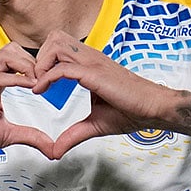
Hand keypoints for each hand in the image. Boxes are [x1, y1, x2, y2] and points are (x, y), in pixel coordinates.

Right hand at [0, 42, 56, 160]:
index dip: (35, 65)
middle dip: (34, 60)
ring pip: (7, 55)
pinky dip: (18, 79)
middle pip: (13, 49)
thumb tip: (51, 148)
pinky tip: (31, 87)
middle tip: (46, 79)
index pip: (15, 57)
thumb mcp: (7, 135)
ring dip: (28, 65)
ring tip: (40, 82)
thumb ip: (30, 136)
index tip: (49, 81)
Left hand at [32, 30, 180, 157]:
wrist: (155, 109)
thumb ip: (73, 135)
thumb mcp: (95, 124)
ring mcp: (93, 63)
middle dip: (39, 57)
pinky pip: (64, 68)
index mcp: (90, 64)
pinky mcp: (95, 74)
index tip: (35, 83)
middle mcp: (90, 58)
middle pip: (54, 38)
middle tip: (35, 81)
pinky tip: (41, 91)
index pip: (59, 47)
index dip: (43, 61)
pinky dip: (47, 77)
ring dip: (41, 64)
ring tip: (38, 85)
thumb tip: (55, 151)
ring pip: (56, 46)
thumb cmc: (132, 111)